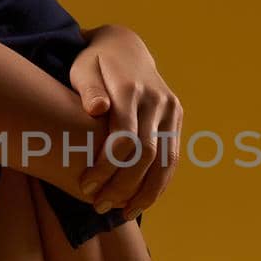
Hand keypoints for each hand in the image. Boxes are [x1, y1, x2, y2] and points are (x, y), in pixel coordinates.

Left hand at [68, 24, 182, 219]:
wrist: (125, 46)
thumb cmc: (94, 63)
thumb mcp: (83, 68)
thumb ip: (88, 89)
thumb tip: (97, 109)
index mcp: (131, 87)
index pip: (124, 136)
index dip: (106, 166)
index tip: (85, 186)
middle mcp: (157, 99)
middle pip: (146, 153)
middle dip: (123, 185)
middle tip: (99, 206)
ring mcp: (171, 108)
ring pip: (166, 160)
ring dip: (146, 192)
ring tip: (123, 214)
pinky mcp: (177, 116)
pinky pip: (172, 157)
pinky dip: (159, 183)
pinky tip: (141, 202)